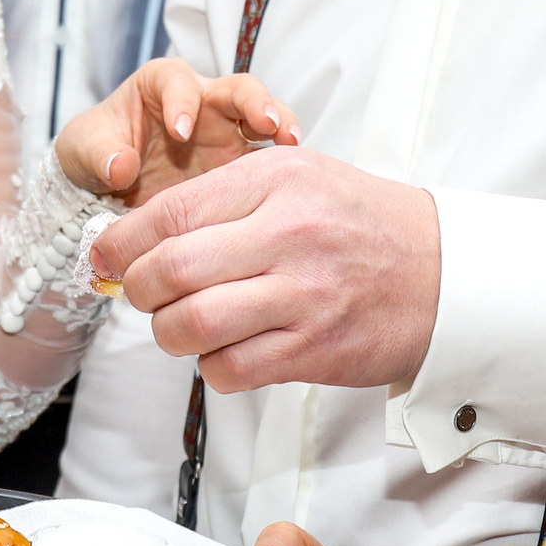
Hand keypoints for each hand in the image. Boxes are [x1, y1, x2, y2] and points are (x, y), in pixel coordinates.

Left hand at [52, 59, 299, 206]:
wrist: (107, 189)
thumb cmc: (96, 152)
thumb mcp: (82, 149)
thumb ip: (99, 153)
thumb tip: (120, 166)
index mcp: (162, 85)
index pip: (178, 81)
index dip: (182, 101)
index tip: (179, 130)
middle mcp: (203, 102)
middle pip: (238, 89)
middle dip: (253, 101)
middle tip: (264, 121)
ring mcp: (228, 133)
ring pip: (264, 118)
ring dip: (279, 125)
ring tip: (290, 142)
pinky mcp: (241, 166)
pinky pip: (268, 161)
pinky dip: (281, 166)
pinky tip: (292, 180)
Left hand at [88, 147, 439, 391]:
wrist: (442, 271)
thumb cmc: (357, 221)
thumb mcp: (295, 177)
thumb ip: (220, 197)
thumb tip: (136, 235)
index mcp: (277, 178)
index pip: (170, 213)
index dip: (121, 241)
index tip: (104, 256)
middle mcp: (288, 232)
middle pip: (170, 271)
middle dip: (136, 289)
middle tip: (140, 293)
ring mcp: (303, 295)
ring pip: (191, 325)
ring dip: (168, 332)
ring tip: (179, 323)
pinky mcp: (314, 350)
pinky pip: (229, 369)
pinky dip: (211, 366)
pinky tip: (225, 349)